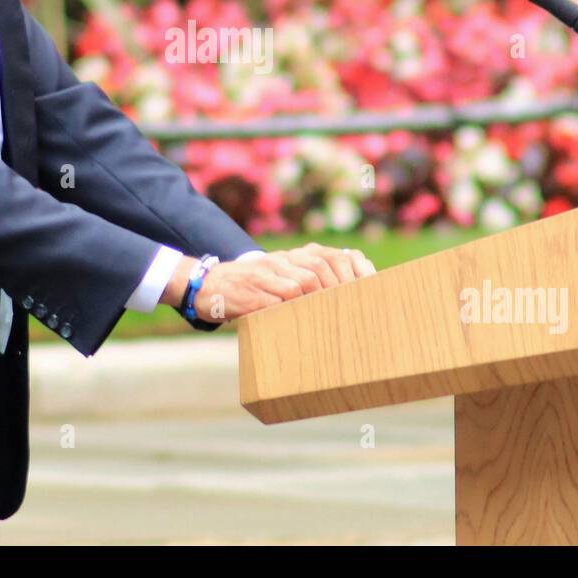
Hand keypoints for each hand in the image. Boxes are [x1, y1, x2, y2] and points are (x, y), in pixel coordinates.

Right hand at [189, 244, 377, 323]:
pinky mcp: (254, 293)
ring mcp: (267, 275)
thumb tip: (342, 297)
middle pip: (320, 266)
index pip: (329, 256)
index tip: (370, 286)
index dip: (352, 269)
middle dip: (341, 287)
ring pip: (303, 282)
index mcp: (291, 257)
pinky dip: (296, 310)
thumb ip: (303, 280)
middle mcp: (281, 261)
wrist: (207, 286)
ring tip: (338, 316)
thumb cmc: (249, 287)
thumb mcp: (277, 276)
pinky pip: (280, 300)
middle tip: (357, 307)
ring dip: (322, 299)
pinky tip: (309, 322)